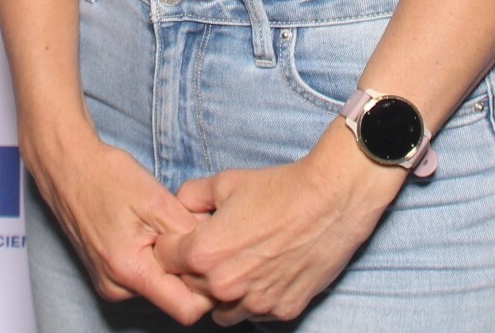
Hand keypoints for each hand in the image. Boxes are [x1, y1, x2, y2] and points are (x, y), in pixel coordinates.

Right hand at [29, 129, 218, 322]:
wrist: (67, 166)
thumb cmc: (107, 177)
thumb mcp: (158, 200)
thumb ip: (190, 233)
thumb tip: (219, 253)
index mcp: (130, 272)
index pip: (187, 310)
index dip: (209, 288)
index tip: (216, 258)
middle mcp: (117, 287)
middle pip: (175, 299)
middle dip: (191, 270)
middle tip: (190, 231)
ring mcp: (110, 284)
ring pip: (161, 287)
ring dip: (173, 262)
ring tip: (166, 225)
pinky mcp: (108, 275)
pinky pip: (145, 277)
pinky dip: (157, 258)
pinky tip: (152, 230)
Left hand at [156, 127, 402, 325]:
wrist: (331, 200)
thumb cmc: (278, 189)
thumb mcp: (225, 182)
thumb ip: (189, 197)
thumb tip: (178, 209)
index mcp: (203, 254)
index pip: (163, 260)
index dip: (173, 244)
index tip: (187, 236)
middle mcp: (224, 286)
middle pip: (190, 286)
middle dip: (196, 268)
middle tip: (219, 246)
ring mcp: (254, 303)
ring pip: (221, 309)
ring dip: (223, 291)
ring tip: (243, 262)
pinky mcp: (282, 311)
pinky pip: (255, 312)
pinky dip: (255, 297)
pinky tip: (267, 270)